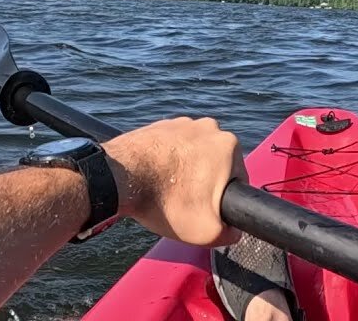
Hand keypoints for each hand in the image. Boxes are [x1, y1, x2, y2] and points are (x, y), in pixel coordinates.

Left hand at [103, 116, 246, 246]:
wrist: (119, 178)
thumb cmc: (166, 201)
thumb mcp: (207, 231)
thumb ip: (230, 233)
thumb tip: (234, 230)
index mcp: (229, 145)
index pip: (238, 178)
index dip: (224, 199)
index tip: (207, 210)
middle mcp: (209, 127)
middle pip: (216, 164)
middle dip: (205, 183)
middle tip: (187, 203)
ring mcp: (182, 122)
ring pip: (194, 154)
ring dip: (187, 171)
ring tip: (169, 191)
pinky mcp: (161, 125)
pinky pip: (173, 147)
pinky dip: (168, 161)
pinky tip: (157, 178)